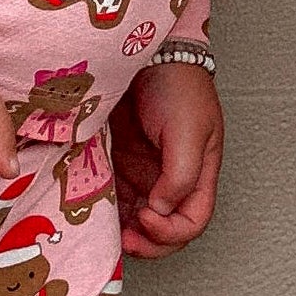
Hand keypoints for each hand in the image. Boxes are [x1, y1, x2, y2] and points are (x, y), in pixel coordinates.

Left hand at [112, 63, 223, 258]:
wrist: (149, 53)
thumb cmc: (177, 86)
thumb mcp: (188, 131)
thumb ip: (180, 175)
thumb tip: (161, 208)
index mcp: (201, 174)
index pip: (192, 222)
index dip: (171, 232)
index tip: (146, 217)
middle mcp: (174, 179)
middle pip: (167, 230)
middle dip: (148, 243)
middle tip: (124, 240)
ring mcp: (146, 172)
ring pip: (139, 219)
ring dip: (125, 231)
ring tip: (107, 233)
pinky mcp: (120, 163)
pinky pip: (115, 197)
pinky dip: (107, 211)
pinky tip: (94, 212)